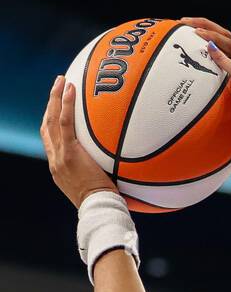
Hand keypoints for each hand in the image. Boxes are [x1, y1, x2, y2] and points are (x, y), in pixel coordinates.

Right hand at [40, 77, 117, 208]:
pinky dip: (65, 104)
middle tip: (58, 87)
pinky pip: (65, 123)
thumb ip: (102, 172)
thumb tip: (122, 164)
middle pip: (47, 126)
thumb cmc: (105, 205)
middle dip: (51, 105)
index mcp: (60, 168)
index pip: (51, 140)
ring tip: (62, 80)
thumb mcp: (99, 187)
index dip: (52, 122)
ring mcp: (60, 157)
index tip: (58, 108)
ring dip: (55, 98)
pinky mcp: (69, 154)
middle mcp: (55, 160)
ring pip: (51, 120)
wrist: (99, 211)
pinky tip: (70, 88)